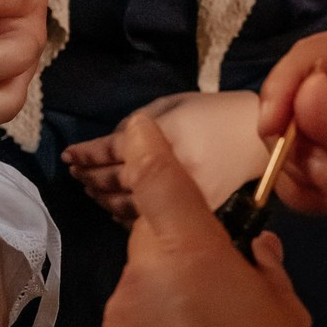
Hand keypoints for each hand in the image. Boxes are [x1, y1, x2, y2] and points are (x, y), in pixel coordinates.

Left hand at [64, 91, 263, 223]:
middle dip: (90, 175)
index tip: (70, 154)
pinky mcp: (198, 213)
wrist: (256, 138)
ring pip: (130, 204)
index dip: (88, 153)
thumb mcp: (170, 105)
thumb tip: (108, 146)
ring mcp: (188, 192)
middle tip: (75, 172)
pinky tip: (114, 208)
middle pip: (117, 179)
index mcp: (169, 133)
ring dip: (103, 196)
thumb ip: (137, 125)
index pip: (115, 148)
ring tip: (90, 187)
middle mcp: (176, 165)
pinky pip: (153, 220)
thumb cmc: (211, 113)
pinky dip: (127, 216)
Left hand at [102, 116, 310, 326]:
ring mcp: (120, 309)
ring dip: (166, 294)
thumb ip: (266, 271)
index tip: (139, 127)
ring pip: (143, 282)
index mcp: (188, 246)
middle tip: (214, 279)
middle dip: (177, 246)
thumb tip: (257, 250)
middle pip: (153, 236)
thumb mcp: (285, 311)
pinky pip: (133, 322)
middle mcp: (143, 268)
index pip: (158, 179)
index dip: (147, 148)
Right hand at [258, 25, 326, 250]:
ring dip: (303, 171)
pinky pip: (293, 174)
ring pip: (285, 141)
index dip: (285, 87)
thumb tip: (302, 93)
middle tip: (326, 172)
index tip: (275, 126)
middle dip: (296, 142)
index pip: (311, 56)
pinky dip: (306, 192)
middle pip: (287, 99)